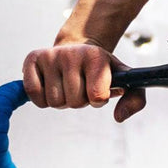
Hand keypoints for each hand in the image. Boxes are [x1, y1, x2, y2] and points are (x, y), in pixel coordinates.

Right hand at [23, 42, 144, 121]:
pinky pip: (33, 94)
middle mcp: (73, 53)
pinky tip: (50, 85)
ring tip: (67, 85)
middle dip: (79, 101)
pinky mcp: (32, 59)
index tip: (99, 88)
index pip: (97, 96)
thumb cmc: (102, 70)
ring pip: (54, 101)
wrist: (79, 50)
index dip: (98, 100)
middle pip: (73, 102)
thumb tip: (119, 118)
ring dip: (62, 100)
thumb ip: (135, 99)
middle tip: (81, 86)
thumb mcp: (125, 80)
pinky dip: (42, 99)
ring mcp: (51, 55)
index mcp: (97, 57)